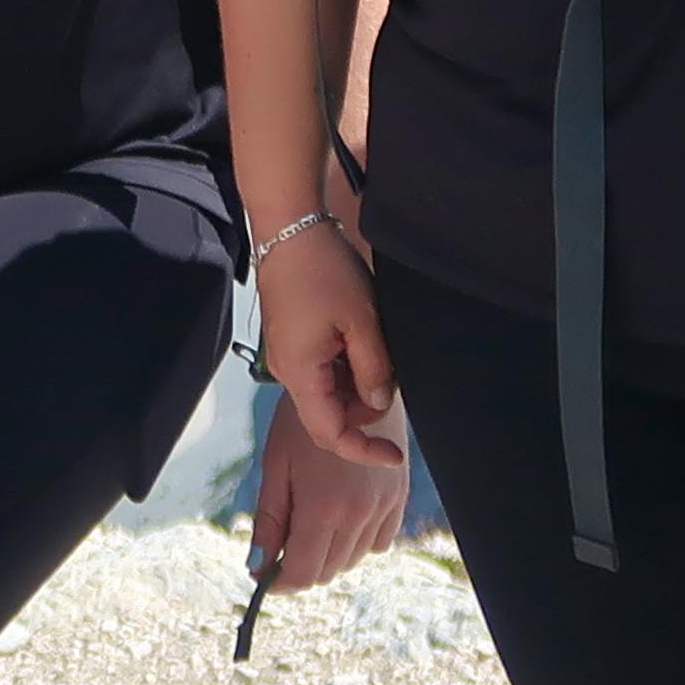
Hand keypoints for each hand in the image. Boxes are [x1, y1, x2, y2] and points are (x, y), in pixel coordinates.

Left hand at [250, 385, 409, 596]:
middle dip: (301, 565)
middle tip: (284, 541)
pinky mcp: (399, 500)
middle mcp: (358, 515)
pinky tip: (341, 514)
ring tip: (311, 518)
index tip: (266, 575)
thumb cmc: (303, 423)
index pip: (303, 573)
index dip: (280, 581)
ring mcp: (383, 508)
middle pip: (328, 570)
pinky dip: (357, 541)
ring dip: (328, 553)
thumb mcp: (276, 467)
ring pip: (352, 560)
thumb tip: (257, 565)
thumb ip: (270, 520)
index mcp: (323, 508)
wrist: (351, 385)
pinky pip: (377, 543)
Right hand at [255, 219, 407, 466]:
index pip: (330, 434)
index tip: (396, 455)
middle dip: (365, 414)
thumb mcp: (363, 322)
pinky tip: (363, 343)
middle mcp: (288, 372)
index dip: (364, 452)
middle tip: (394, 383)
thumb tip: (378, 406)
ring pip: (328, 394)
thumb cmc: (325, 271)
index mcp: (302, 373)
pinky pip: (322, 372)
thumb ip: (374, 371)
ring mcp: (288, 356)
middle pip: (329, 416)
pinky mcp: (291, 341)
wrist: (290, 229)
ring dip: (358, 389)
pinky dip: (346, 371)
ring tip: (380, 353)